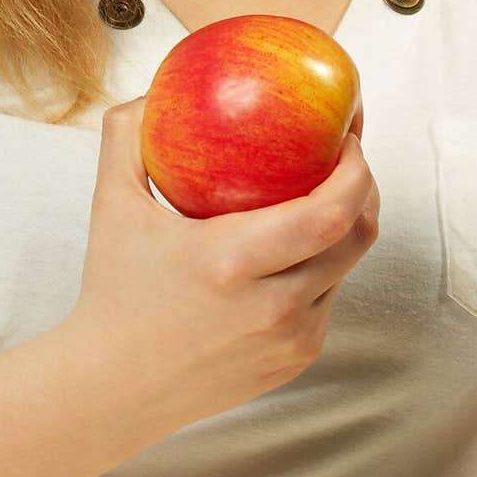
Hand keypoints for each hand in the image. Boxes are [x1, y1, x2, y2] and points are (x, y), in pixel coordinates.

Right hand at [66, 94, 379, 429]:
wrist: (113, 388)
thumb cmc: (113, 291)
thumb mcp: (110, 205)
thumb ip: (126, 135)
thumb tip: (155, 88)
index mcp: (232, 262)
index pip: (329, 214)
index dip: (356, 171)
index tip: (347, 134)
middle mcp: (272, 307)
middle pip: (358, 237)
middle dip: (365, 187)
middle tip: (346, 152)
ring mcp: (290, 340)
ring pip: (347, 268)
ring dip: (346, 225)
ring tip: (327, 188)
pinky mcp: (295, 361)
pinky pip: (327, 298)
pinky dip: (323, 263)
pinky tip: (299, 240)